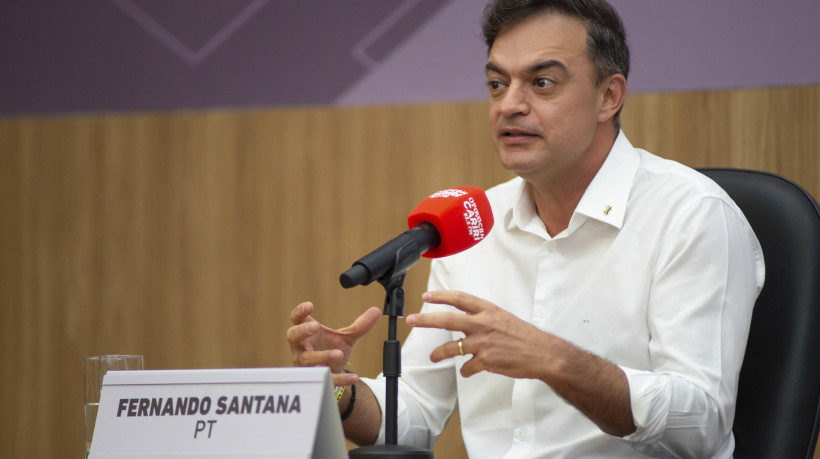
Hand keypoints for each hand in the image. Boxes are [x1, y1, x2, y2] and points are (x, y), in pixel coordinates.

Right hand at [287, 301, 381, 386]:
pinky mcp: (314, 379)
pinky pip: (325, 379)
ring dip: (321, 356)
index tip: (310, 305)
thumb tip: (376, 311)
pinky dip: (339, 378)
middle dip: (302, 331)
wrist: (331, 373)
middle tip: (314, 326)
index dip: (300, 311)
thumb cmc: (330, 348)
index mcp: (306, 331)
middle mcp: (301, 346)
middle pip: (293, 336)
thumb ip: (360, 325)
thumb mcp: (346, 337)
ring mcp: (305, 363)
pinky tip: (353, 377)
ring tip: (338, 354)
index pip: (297, 319)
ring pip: (307, 360)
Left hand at [406, 290, 557, 378]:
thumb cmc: (524, 336)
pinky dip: (466, 371)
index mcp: (488, 310)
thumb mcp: (503, 318)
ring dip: (439, 353)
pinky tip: (468, 371)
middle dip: (426, 319)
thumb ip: (484, 318)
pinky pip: (467, 367)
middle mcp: (483, 324)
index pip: (460, 298)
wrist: (542, 353)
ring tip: (433, 357)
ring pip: (452, 348)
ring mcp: (483, 342)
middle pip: (447, 319)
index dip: (441, 295)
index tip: (427, 296)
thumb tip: (467, 321)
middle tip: (412, 319)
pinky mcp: (486, 360)